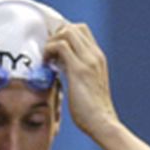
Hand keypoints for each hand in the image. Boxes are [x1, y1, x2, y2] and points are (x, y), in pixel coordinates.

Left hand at [43, 23, 118, 138]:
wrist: (103, 123)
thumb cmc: (92, 111)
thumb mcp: (85, 84)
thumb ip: (75, 71)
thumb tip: (59, 66)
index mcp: (98, 58)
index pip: (81, 31)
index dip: (63, 34)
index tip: (53, 48)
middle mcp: (95, 55)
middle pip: (73, 27)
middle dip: (56, 36)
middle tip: (48, 53)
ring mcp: (88, 61)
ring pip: (67, 32)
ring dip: (52, 42)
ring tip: (47, 58)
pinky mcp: (79, 69)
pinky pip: (61, 46)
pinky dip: (49, 50)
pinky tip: (47, 64)